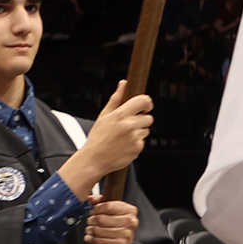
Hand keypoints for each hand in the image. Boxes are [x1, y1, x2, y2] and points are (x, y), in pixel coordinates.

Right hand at [60, 81, 152, 198]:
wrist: (94, 159)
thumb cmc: (97, 138)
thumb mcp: (104, 115)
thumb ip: (116, 98)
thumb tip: (123, 84)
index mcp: (121, 114)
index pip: (144, 101)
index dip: (147, 103)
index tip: (144, 107)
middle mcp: (129, 125)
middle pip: (148, 118)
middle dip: (141, 120)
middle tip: (128, 125)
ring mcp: (135, 137)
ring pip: (146, 130)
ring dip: (138, 132)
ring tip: (124, 137)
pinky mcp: (138, 148)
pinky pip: (143, 142)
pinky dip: (136, 143)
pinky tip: (125, 145)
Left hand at [84, 198, 137, 243]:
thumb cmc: (116, 224)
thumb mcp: (111, 210)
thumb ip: (101, 201)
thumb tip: (91, 198)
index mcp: (130, 210)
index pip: (108, 206)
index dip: (97, 208)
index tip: (93, 211)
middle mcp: (131, 221)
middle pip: (102, 218)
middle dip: (92, 220)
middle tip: (89, 221)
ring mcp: (127, 233)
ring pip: (99, 230)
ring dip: (90, 230)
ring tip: (88, 229)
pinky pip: (101, 241)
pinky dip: (92, 239)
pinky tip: (89, 237)